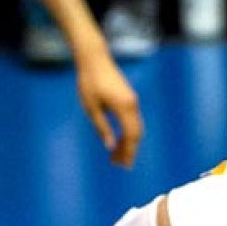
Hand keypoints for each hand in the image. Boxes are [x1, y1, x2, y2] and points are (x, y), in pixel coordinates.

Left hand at [74, 52, 143, 167]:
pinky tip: (118, 140)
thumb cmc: (90, 82)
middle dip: (129, 150)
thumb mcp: (92, 108)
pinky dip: (127, 132)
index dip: (129, 152)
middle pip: (136, 133)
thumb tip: (110, 146)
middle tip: (120, 165)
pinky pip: (132, 120)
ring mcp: (132, 100)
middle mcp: (132, 104)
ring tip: (116, 156)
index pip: (131, 136)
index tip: (124, 166)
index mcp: (124, 107)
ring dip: (128, 142)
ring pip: (135, 127)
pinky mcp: (129, 98)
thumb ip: (102, 128)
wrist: (94, 59)